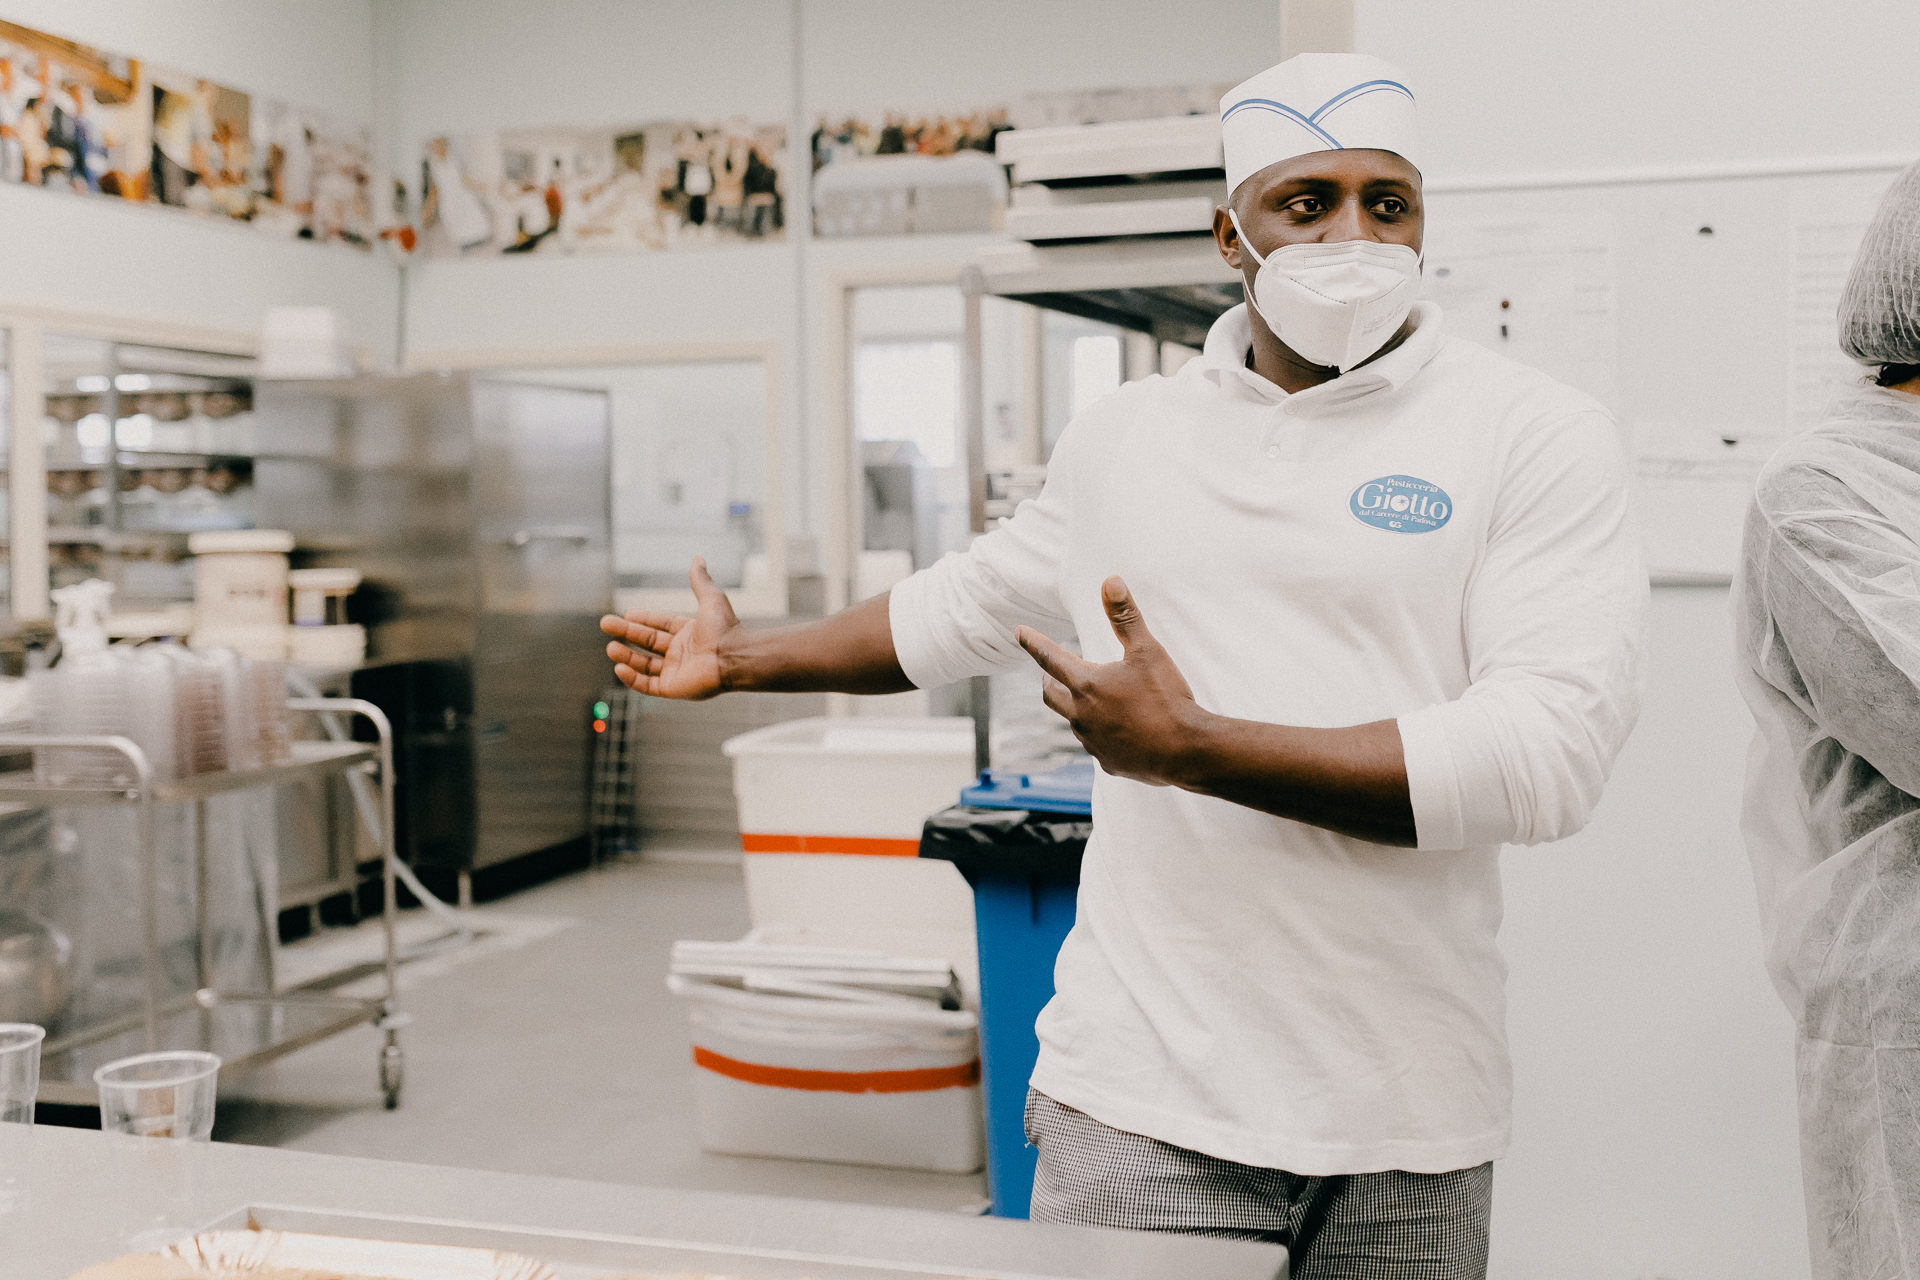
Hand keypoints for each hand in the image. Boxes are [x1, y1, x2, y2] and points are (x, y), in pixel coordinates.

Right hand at [599, 557, 739, 699]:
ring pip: (644, 664)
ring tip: (610, 648)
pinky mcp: (673, 688)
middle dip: (626, 633)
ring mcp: (676, 671)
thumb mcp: (711, 599)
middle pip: (647, 642)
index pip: (660, 625)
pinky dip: (632, 678)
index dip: (643, 619)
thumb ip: (700, 580)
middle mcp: (681, 652)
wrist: (733, 656)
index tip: (626, 614)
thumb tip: (698, 558)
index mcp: (688, 633)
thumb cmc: (725, 630)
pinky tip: (619, 668)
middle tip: (605, 624)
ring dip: (626, 656)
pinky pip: (647, 685)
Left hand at [1016, 577, 1207, 786]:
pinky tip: (1116, 729)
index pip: (1050, 658)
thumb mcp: (1147, 651)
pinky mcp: (1108, 762)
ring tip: (1091, 699)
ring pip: (1073, 720)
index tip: (1019, 632)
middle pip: (1051, 694)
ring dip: (1075, 706)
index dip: (1033, 642)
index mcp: (1087, 685)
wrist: (1186, 750)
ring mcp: (1092, 742)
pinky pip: (1095, 743)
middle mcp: (1081, 715)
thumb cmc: (1166, 698)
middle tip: (1049, 671)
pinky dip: (1099, 731)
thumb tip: (1110, 582)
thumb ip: (1126, 617)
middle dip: (1048, 679)